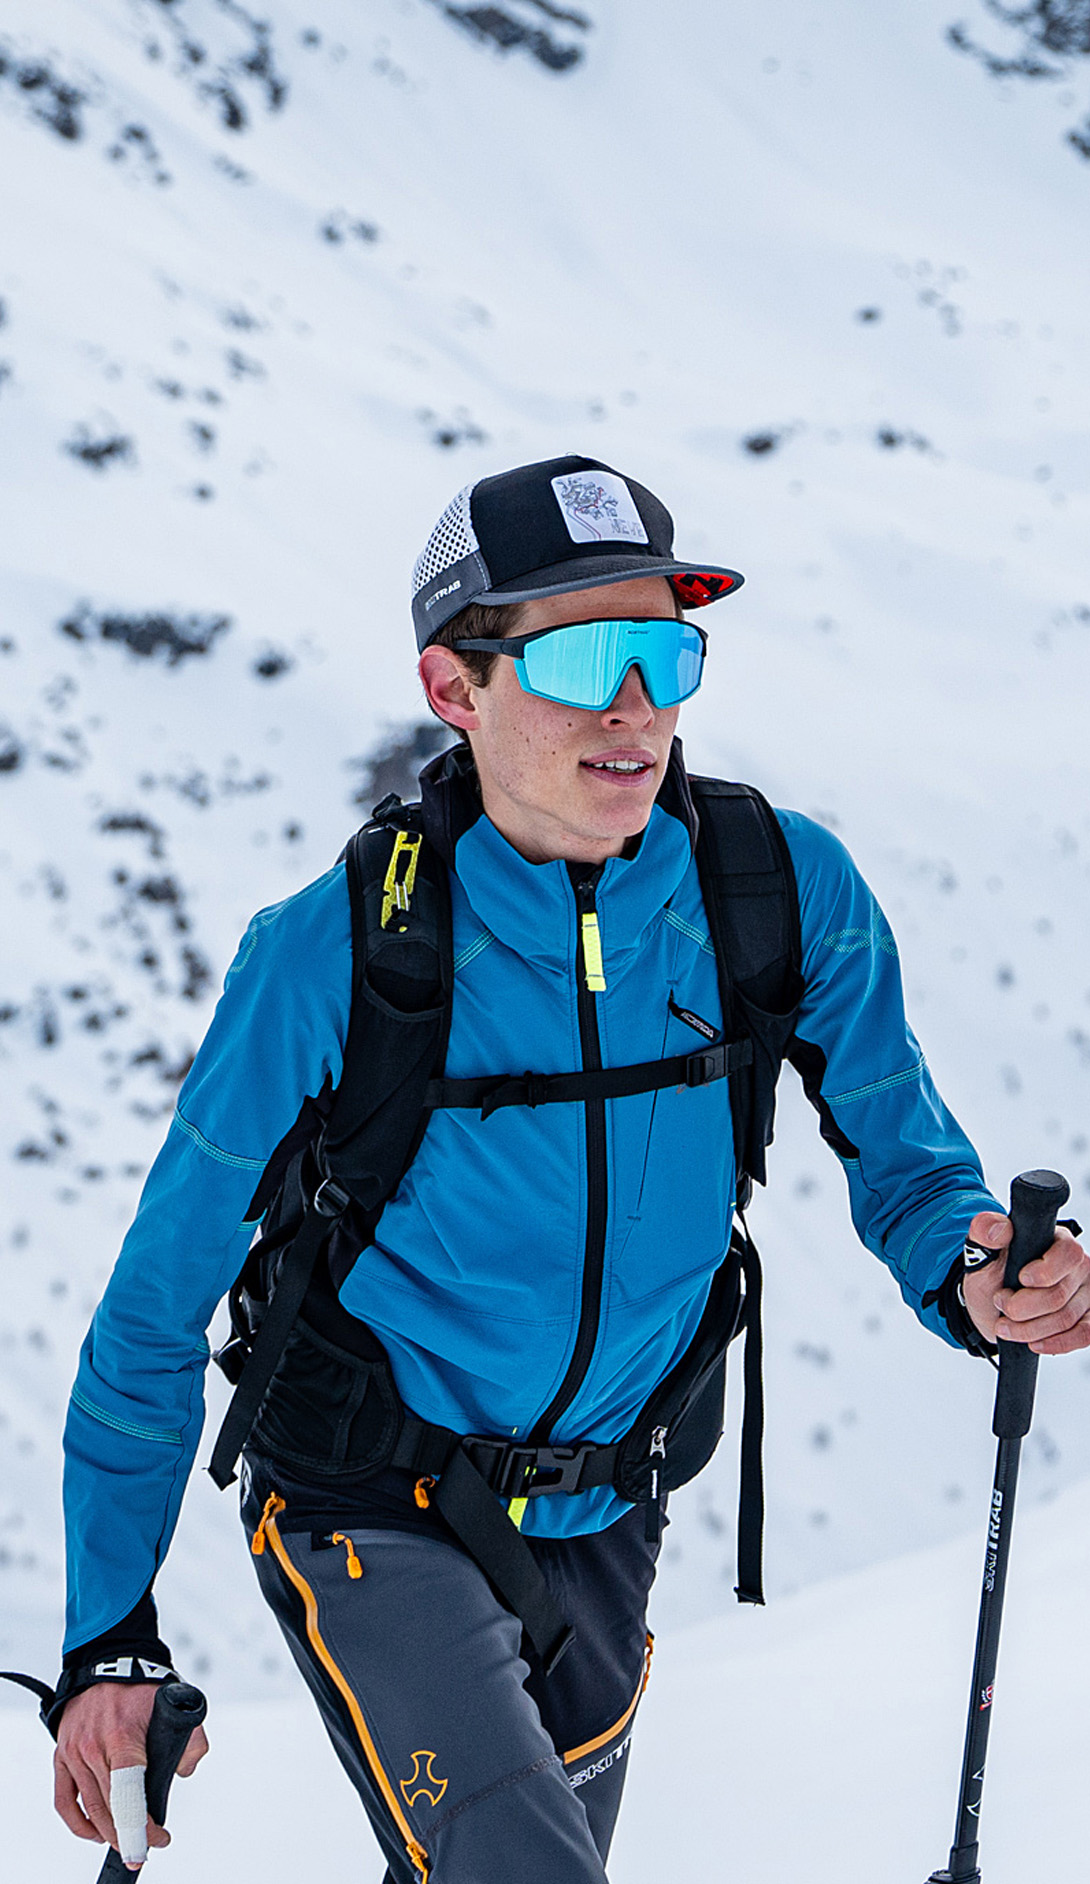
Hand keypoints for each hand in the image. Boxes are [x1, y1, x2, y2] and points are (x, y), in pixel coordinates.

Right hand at [54, 1681, 207, 1869]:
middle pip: (109, 1808)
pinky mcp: (62, 1755)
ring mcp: (74, 1753)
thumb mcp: (178, 1704)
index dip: (143, 1826)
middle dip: (131, 1835)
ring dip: (108, 1833)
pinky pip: (64, 1800)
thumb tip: (183, 1771)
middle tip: (147, 1847)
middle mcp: (93, 1748)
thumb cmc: (144, 1685)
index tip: (159, 1839)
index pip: (129, 1795)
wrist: (110, 1660)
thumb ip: (192, 1740)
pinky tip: (96, 1832)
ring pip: (90, 1808)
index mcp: (122, 1737)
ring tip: (128, 1841)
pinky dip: (78, 1823)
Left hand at [962, 1212, 1089, 1355]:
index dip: (1043, 1272)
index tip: (1020, 1279)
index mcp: (1057, 1241)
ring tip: (1005, 1325)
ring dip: (1029, 1329)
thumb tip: (997, 1228)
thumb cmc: (992, 1274)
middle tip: (1001, 1303)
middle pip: (1059, 1294)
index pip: (1068, 1254)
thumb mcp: (982, 1252)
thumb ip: (984, 1233)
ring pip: (1065, 1319)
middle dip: (1022, 1307)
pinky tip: (1034, 1343)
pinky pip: (1083, 1335)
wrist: (992, 1303)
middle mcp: (1077, 1267)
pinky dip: (1056, 1343)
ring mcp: (1084, 1294)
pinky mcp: (1086, 1319)